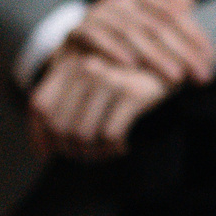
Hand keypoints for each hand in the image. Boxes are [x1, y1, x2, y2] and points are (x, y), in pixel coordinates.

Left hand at [28, 49, 176, 161]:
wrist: (176, 60)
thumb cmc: (130, 74)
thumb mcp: (95, 79)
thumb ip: (66, 104)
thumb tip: (43, 149)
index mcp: (71, 61)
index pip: (39, 106)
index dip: (39, 135)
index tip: (47, 154)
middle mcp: (85, 67)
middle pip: (59, 126)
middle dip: (71, 149)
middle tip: (87, 155)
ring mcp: (108, 78)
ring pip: (83, 135)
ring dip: (94, 153)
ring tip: (106, 152)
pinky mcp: (132, 93)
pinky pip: (110, 135)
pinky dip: (114, 148)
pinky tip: (123, 145)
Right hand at [66, 0, 214, 87]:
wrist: (78, 63)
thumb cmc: (124, 50)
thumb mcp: (150, 35)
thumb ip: (170, 17)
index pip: (172, 13)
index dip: (193, 36)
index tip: (209, 59)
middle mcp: (117, 0)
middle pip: (155, 24)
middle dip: (182, 52)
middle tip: (200, 75)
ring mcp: (95, 14)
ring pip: (130, 31)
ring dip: (155, 55)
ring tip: (175, 77)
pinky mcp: (76, 30)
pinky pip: (96, 36)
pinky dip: (114, 49)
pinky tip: (131, 66)